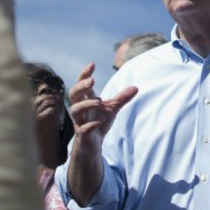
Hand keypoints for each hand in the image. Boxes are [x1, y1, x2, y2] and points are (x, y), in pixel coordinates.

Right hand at [66, 63, 136, 205]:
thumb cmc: (99, 122)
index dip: (84, 74)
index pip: (81, 84)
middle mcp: (80, 109)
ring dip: (86, 104)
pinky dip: (90, 124)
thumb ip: (122, 98)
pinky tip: (100, 121)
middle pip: (73, 94)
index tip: (92, 65)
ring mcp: (80, 122)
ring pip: (75, 110)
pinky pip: (82, 129)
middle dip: (81, 86)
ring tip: (100, 100)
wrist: (93, 144)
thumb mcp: (112, 108)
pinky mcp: (82, 135)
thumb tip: (136, 87)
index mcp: (86, 100)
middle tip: (92, 81)